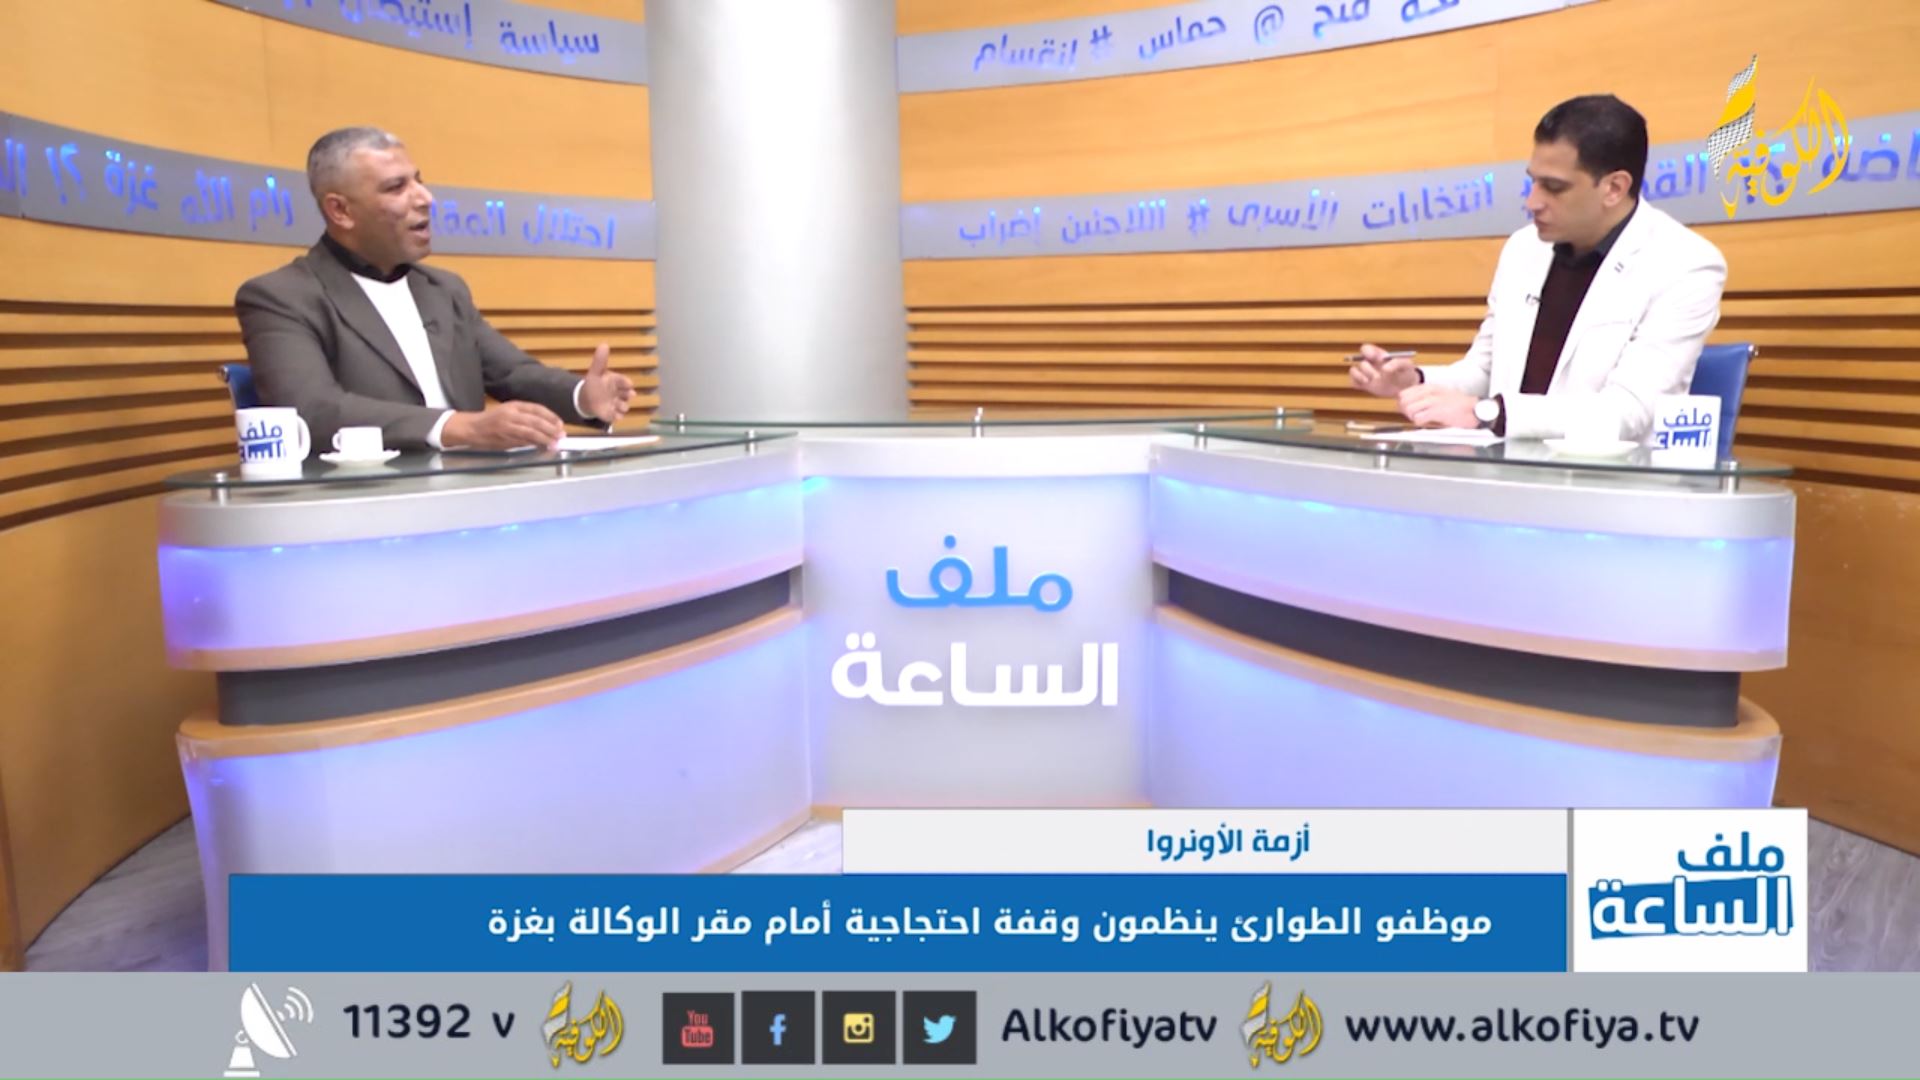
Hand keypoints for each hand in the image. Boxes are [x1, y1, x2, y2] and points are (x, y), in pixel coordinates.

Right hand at [441, 400, 565, 449]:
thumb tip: (546, 427)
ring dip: (545, 439)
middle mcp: (511, 414)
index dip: (551, 416)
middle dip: (551, 429)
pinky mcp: (505, 439)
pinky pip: (523, 441)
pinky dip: (534, 444)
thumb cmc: (491, 420)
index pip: (537, 409)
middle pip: (536, 421)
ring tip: (555, 443)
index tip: (560, 423)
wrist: (472, 428)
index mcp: (513, 405)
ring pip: (530, 433)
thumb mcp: (509, 411)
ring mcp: (508, 427)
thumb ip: (526, 417)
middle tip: (560, 434)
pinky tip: (542, 447)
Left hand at [577, 343, 634, 425]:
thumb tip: (604, 344)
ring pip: (624, 406)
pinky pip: (617, 416)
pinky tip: (615, 416)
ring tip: (620, 406)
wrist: (588, 398)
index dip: (626, 383)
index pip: (624, 381)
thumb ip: (600, 361)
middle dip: (628, 395)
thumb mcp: (596, 372)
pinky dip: (617, 416)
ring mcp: (617, 404)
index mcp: (617, 381)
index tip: (629, 384)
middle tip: (629, 395)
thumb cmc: (595, 384)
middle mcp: (620, 393)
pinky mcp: (613, 414)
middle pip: (627, 394)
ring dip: (622, 406)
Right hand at [1349, 343, 1419, 396]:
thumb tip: (1385, 368)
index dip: (1366, 352)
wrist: (1406, 388)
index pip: (1366, 349)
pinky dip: (1356, 383)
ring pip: (1353, 371)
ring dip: (1360, 376)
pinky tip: (1367, 385)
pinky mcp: (1363, 384)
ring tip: (1371, 382)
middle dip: (1367, 369)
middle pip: (1361, 362)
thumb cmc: (1406, 373)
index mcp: (1378, 355)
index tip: (1373, 357)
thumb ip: (1397, 363)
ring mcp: (1365, 374)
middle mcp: (1370, 363)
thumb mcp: (1406, 365)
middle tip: (1376, 377)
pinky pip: (1353, 382)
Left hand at [1397, 384, 1480, 428]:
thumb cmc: (1457, 405)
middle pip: (1403, 401)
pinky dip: (1420, 423)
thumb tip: (1406, 405)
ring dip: (1412, 417)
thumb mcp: (1438, 395)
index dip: (1404, 404)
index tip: (1411, 410)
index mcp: (1429, 387)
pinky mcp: (1437, 411)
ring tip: (1422, 419)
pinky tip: (1427, 422)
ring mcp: (1433, 401)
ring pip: (1409, 409)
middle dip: (1406, 411)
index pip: (1403, 394)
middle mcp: (1429, 392)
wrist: (1474, 410)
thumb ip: (1423, 397)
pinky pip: (1418, 418)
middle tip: (1415, 416)